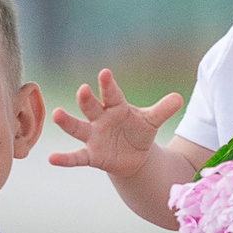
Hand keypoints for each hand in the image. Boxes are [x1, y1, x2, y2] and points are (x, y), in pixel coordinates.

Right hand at [49, 68, 180, 178]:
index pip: (111, 94)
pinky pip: (76, 157)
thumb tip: (180, 98)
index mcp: (116, 107)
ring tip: (57, 114)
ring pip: (78, 128)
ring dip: (67, 122)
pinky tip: (51, 159)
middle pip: (91, 107)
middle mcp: (100, 119)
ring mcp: (93, 137)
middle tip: (83, 89)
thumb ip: (163, 110)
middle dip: (86, 99)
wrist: (133, 156)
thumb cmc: (139, 132)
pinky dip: (64, 159)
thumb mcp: (152, 121)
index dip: (108, 84)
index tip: (105, 73)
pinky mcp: (90, 155)